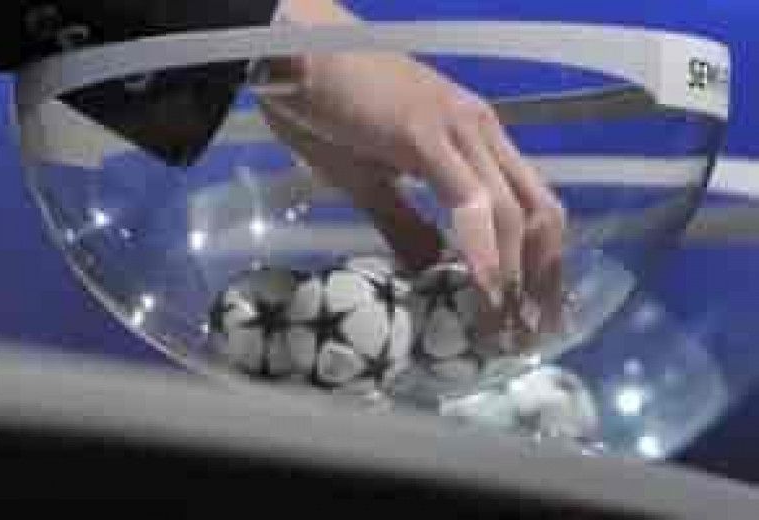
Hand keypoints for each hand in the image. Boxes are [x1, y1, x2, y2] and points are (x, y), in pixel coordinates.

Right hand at [260, 0, 566, 332]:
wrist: (294, 52)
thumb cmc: (330, 113)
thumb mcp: (370, 182)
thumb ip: (405, 226)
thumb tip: (434, 272)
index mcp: (476, 143)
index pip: (531, 209)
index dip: (540, 266)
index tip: (531, 316)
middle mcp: (483, 135)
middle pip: (542, 214)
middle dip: (544, 281)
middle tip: (534, 336)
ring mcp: (460, 130)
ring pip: (515, 211)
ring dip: (518, 276)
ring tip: (507, 327)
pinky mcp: (426, 133)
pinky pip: (469, 199)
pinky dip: (482, 250)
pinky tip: (482, 290)